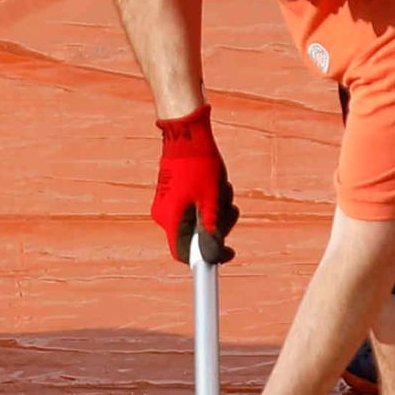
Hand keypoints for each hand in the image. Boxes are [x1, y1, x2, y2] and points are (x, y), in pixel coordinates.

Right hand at [149, 108, 236, 262]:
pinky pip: (196, 208)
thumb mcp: (211, 201)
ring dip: (217, 210)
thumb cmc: (199, 164)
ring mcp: (169, 204)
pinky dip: (209, 201)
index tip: (224, 262)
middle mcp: (164, 216)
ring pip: (199, 221)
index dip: (206, 262)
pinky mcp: (175, 195)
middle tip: (229, 209)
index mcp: (169, 221)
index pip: (186, 255)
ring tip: (222, 189)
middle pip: (195, 238)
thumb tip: (215, 257)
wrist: (187, 133)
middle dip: (217, 226)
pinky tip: (216, 184)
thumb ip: (212, 232)